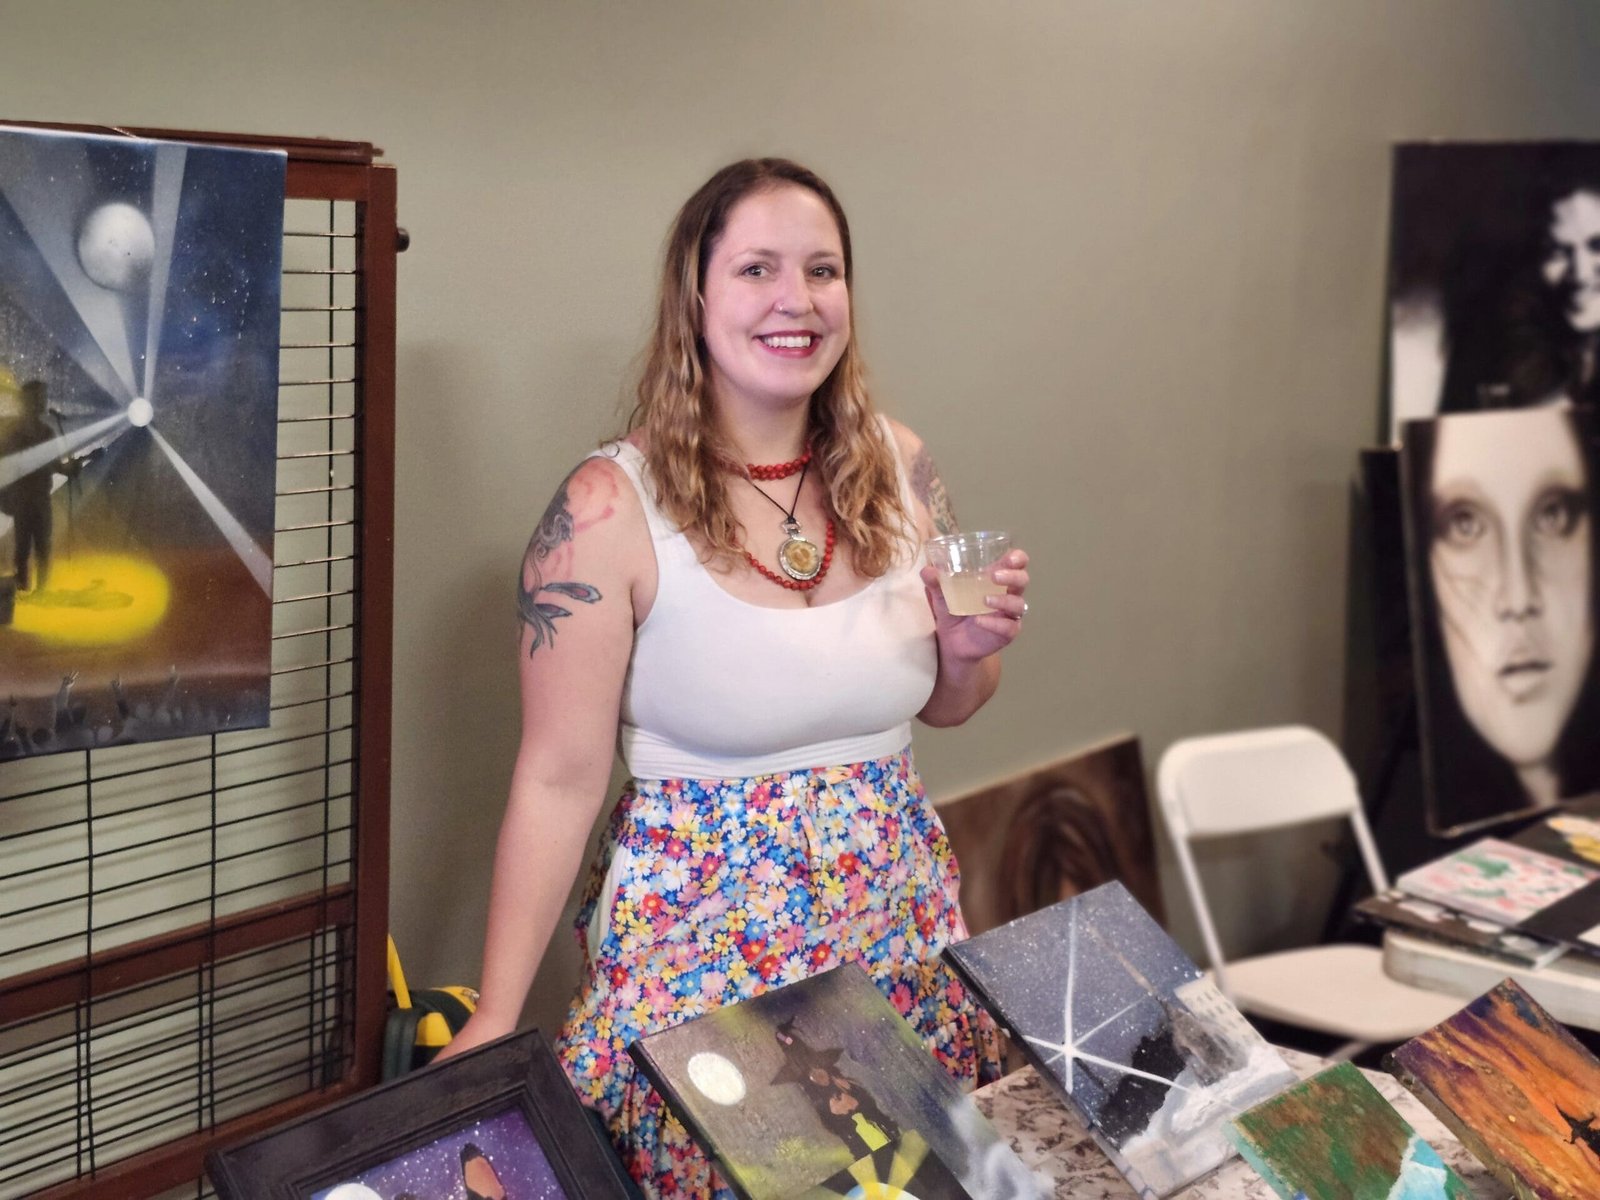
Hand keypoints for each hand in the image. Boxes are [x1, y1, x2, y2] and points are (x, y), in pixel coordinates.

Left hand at [920, 549, 1028, 663]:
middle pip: (1022, 580)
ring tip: (984, 600)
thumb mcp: (941, 596)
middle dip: (1012, 576)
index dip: (1018, 558)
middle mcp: (1007, 594)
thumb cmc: (953, 611)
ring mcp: (1009, 614)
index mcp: (996, 579)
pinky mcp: (1007, 633)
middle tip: (994, 576)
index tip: (1010, 557)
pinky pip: (1008, 627)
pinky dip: (995, 623)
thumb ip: (936, 582)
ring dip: (1003, 600)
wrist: (951, 643)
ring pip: (1018, 604)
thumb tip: (927, 570)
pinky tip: (980, 621)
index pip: (1016, 563)